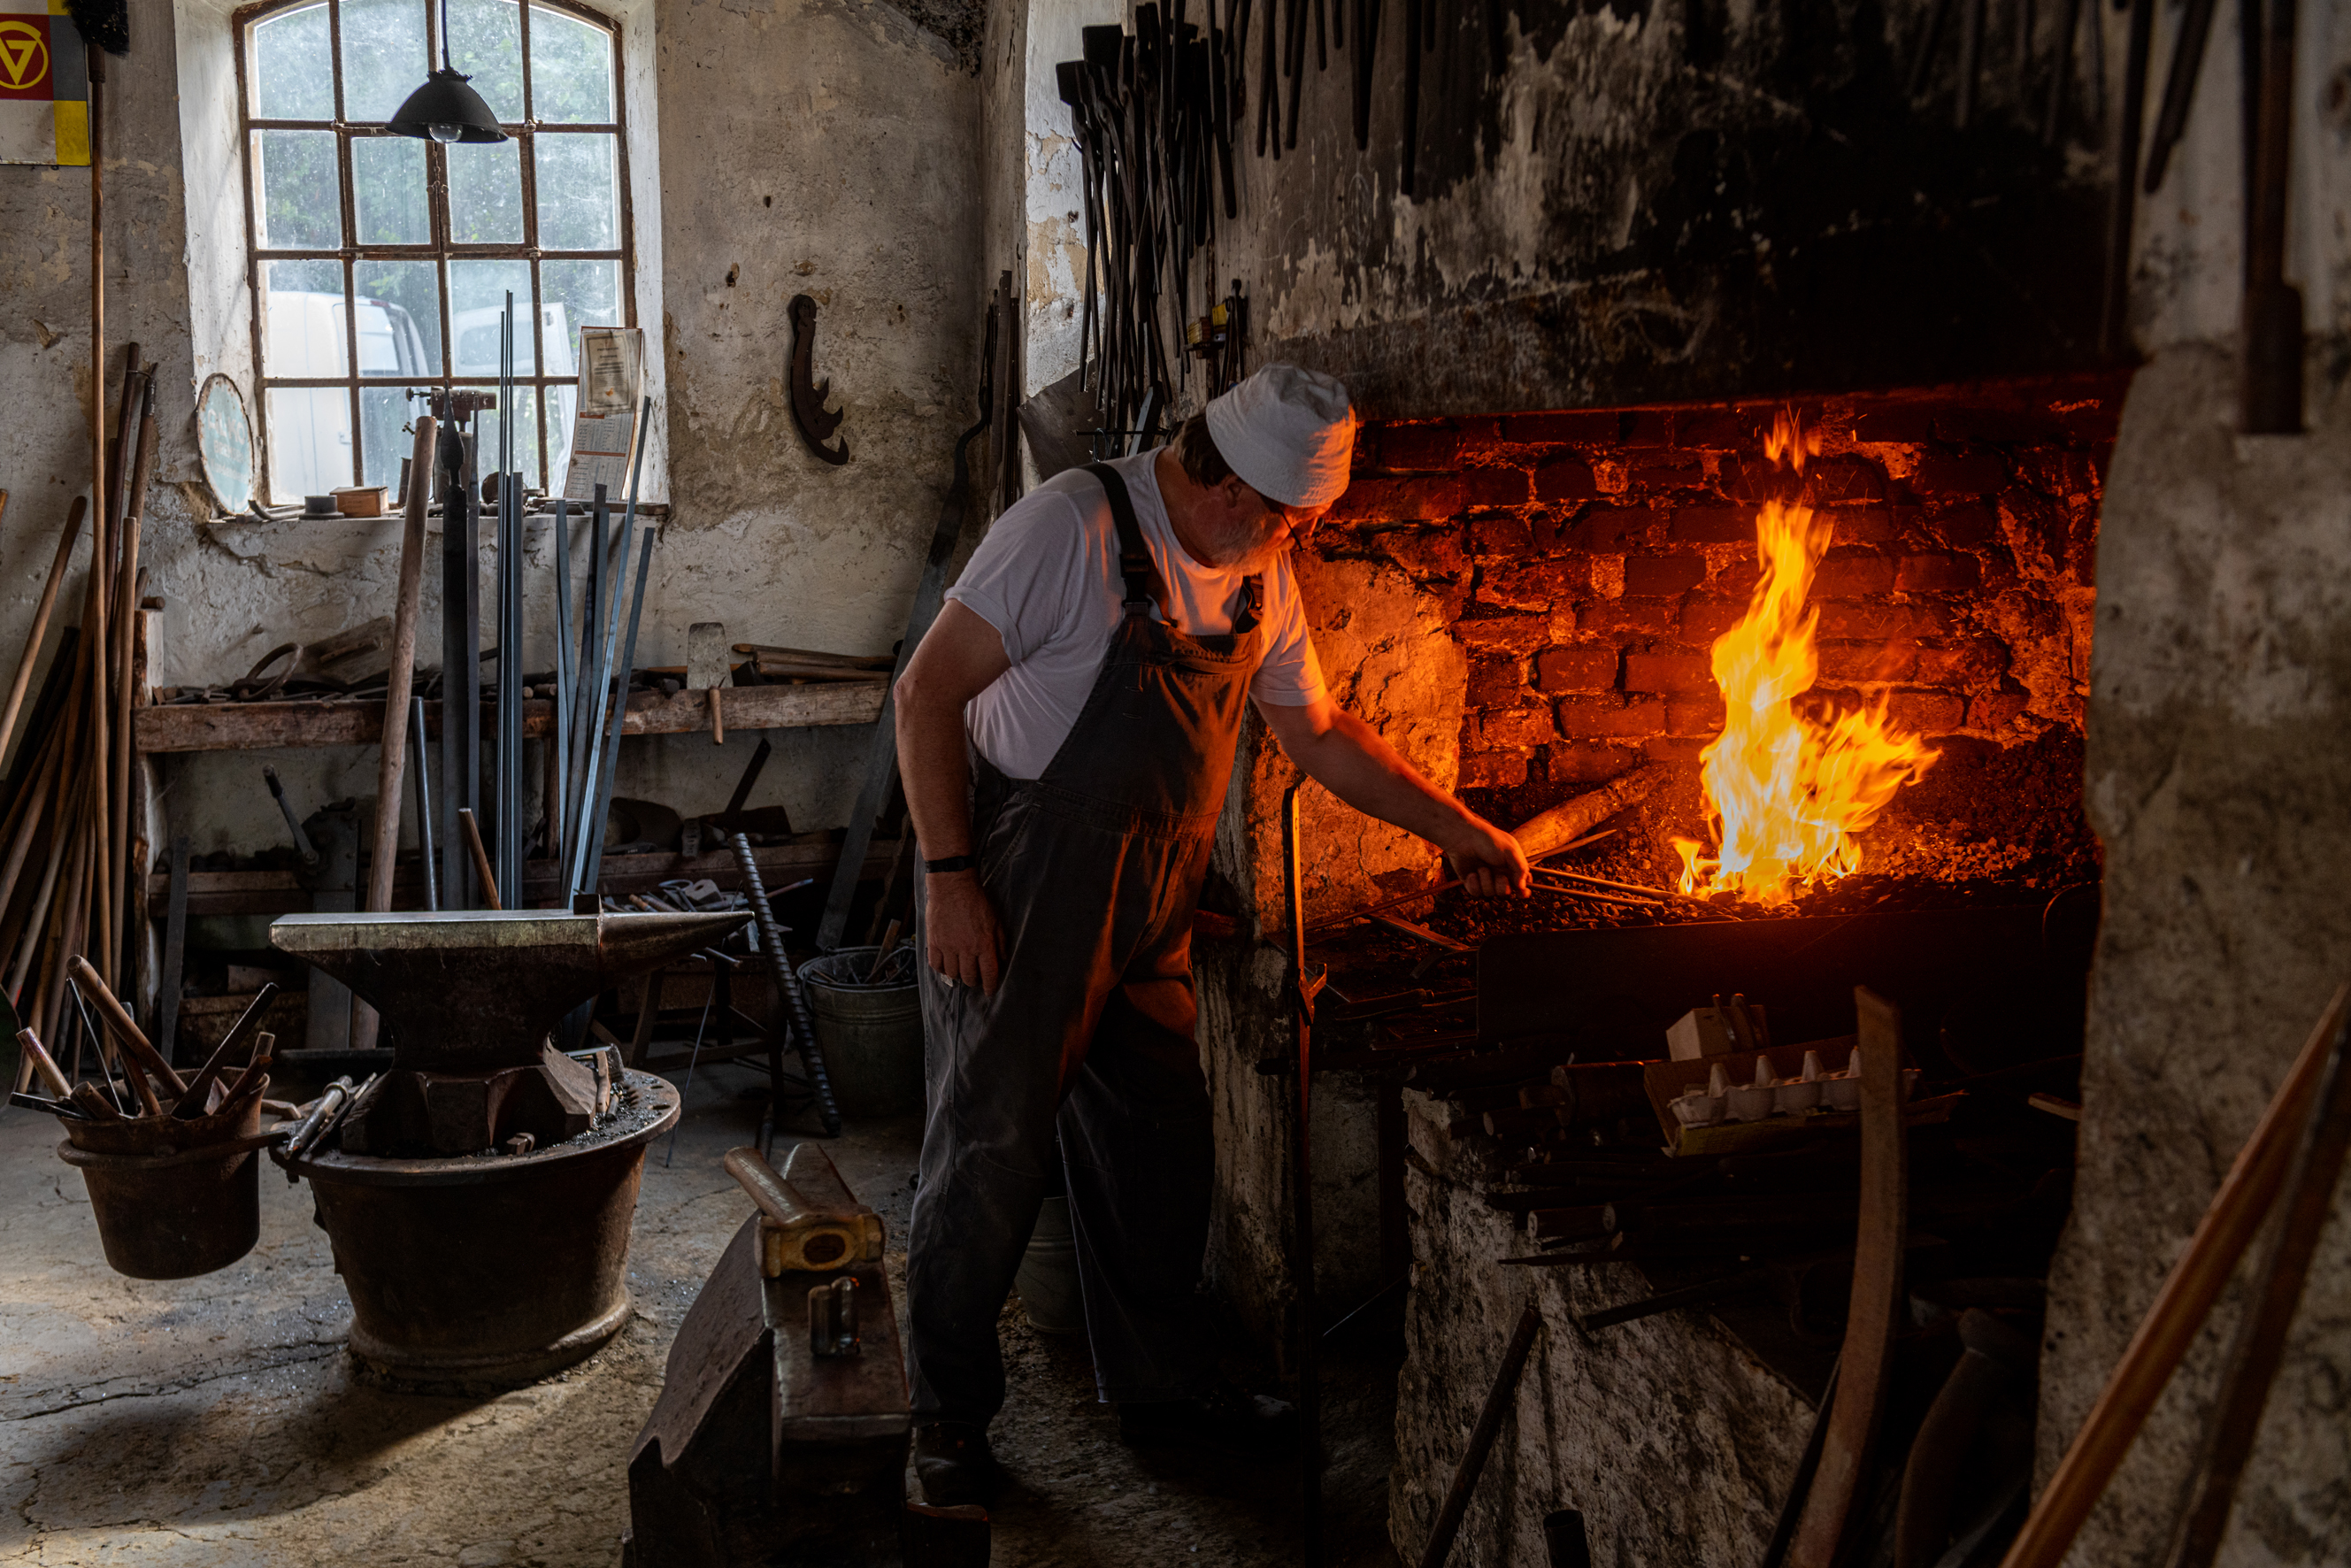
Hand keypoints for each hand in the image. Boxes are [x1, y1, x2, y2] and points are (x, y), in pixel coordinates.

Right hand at [924, 871, 1003, 994]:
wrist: (953, 886)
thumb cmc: (976, 901)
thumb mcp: (996, 920)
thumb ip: (1000, 942)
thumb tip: (1002, 960)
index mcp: (984, 943)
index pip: (989, 974)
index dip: (990, 986)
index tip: (990, 991)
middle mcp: (966, 948)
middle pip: (969, 977)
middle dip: (974, 981)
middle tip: (975, 978)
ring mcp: (948, 946)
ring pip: (953, 974)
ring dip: (958, 975)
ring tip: (961, 969)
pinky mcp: (934, 941)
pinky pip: (936, 965)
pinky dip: (941, 969)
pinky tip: (946, 965)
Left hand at [1439, 813, 1530, 897]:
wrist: (1462, 838)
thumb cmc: (1488, 840)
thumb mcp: (1510, 851)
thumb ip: (1520, 869)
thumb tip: (1522, 887)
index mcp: (1511, 865)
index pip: (1521, 883)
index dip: (1523, 891)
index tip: (1522, 893)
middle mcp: (1498, 873)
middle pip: (1506, 893)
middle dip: (1503, 886)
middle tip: (1500, 876)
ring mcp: (1485, 878)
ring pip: (1490, 893)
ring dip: (1486, 881)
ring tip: (1481, 867)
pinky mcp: (1471, 882)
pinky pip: (1476, 893)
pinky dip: (1474, 884)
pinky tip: (1472, 873)